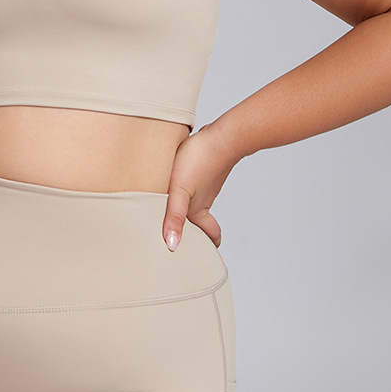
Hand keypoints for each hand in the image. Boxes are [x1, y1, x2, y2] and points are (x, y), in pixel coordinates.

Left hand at [162, 123, 239, 250]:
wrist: (222, 136)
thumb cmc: (200, 162)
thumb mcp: (179, 191)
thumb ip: (174, 218)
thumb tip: (172, 246)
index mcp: (198, 210)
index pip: (210, 235)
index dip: (207, 246)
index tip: (198, 255)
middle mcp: (203, 199)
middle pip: (202, 222)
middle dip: (193, 231)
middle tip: (179, 238)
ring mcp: (204, 185)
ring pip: (198, 203)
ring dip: (187, 211)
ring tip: (168, 213)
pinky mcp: (203, 169)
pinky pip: (195, 186)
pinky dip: (187, 192)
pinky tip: (172, 183)